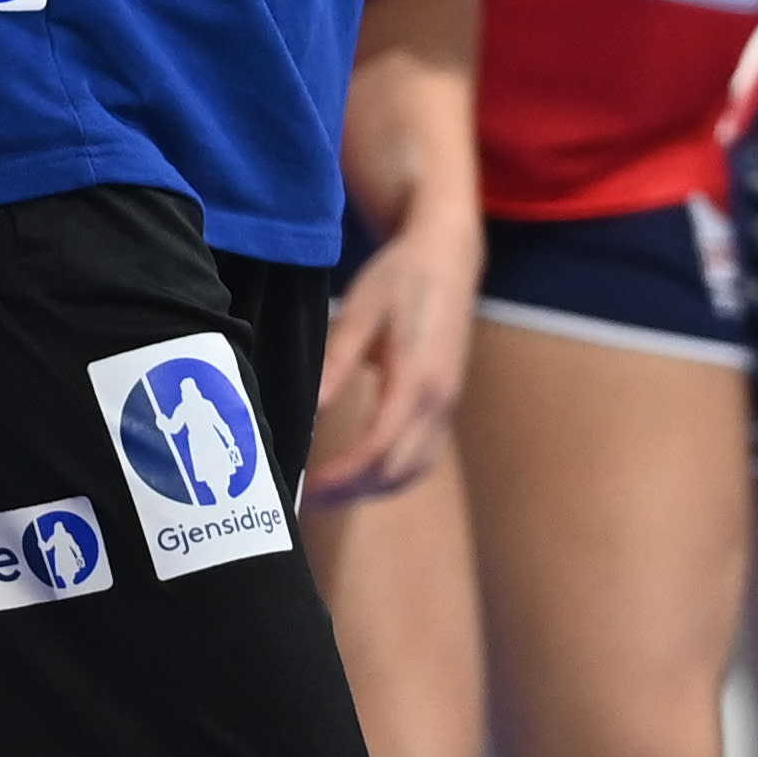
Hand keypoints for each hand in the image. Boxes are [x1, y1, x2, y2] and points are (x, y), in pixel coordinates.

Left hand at [301, 202, 474, 503]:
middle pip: (399, 469)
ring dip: (376, 488)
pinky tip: (363, 469)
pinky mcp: (446, 402)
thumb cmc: (401, 277)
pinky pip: (424, 454)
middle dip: (354, 491)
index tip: (310, 488)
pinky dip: (394, 473)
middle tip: (310, 499)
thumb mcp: (361, 309)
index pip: (380, 448)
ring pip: (416, 468)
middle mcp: (439, 401)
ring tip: (333, 491)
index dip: (344, 476)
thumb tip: (314, 408)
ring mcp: (447, 404)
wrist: (448, 257)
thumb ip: (339, 360)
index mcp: (417, 379)